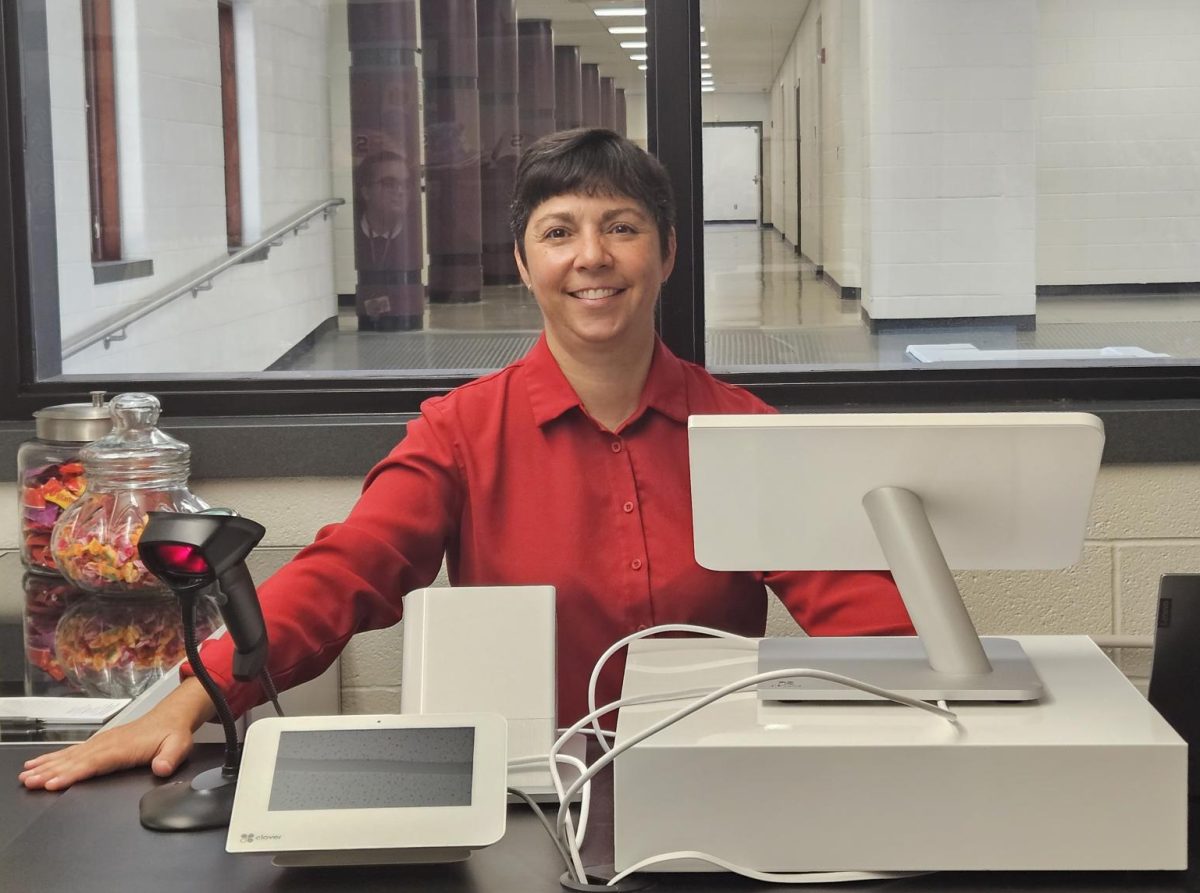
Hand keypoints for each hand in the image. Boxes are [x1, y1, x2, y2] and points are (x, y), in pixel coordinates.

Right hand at [17, 677, 214, 790]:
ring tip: (26, 776)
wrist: (172, 716)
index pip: (94, 763)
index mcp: (123, 748)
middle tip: (28, 782)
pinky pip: (73, 752)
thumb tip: (161, 768)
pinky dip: (54, 758)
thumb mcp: (179, 745)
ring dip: (47, 765)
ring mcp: (101, 742)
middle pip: (75, 760)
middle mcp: (107, 744)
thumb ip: (170, 758)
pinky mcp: (99, 743)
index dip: (73, 773)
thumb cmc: (173, 734)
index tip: (53, 782)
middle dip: (50, 771)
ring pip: (70, 756)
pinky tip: (39, 764)